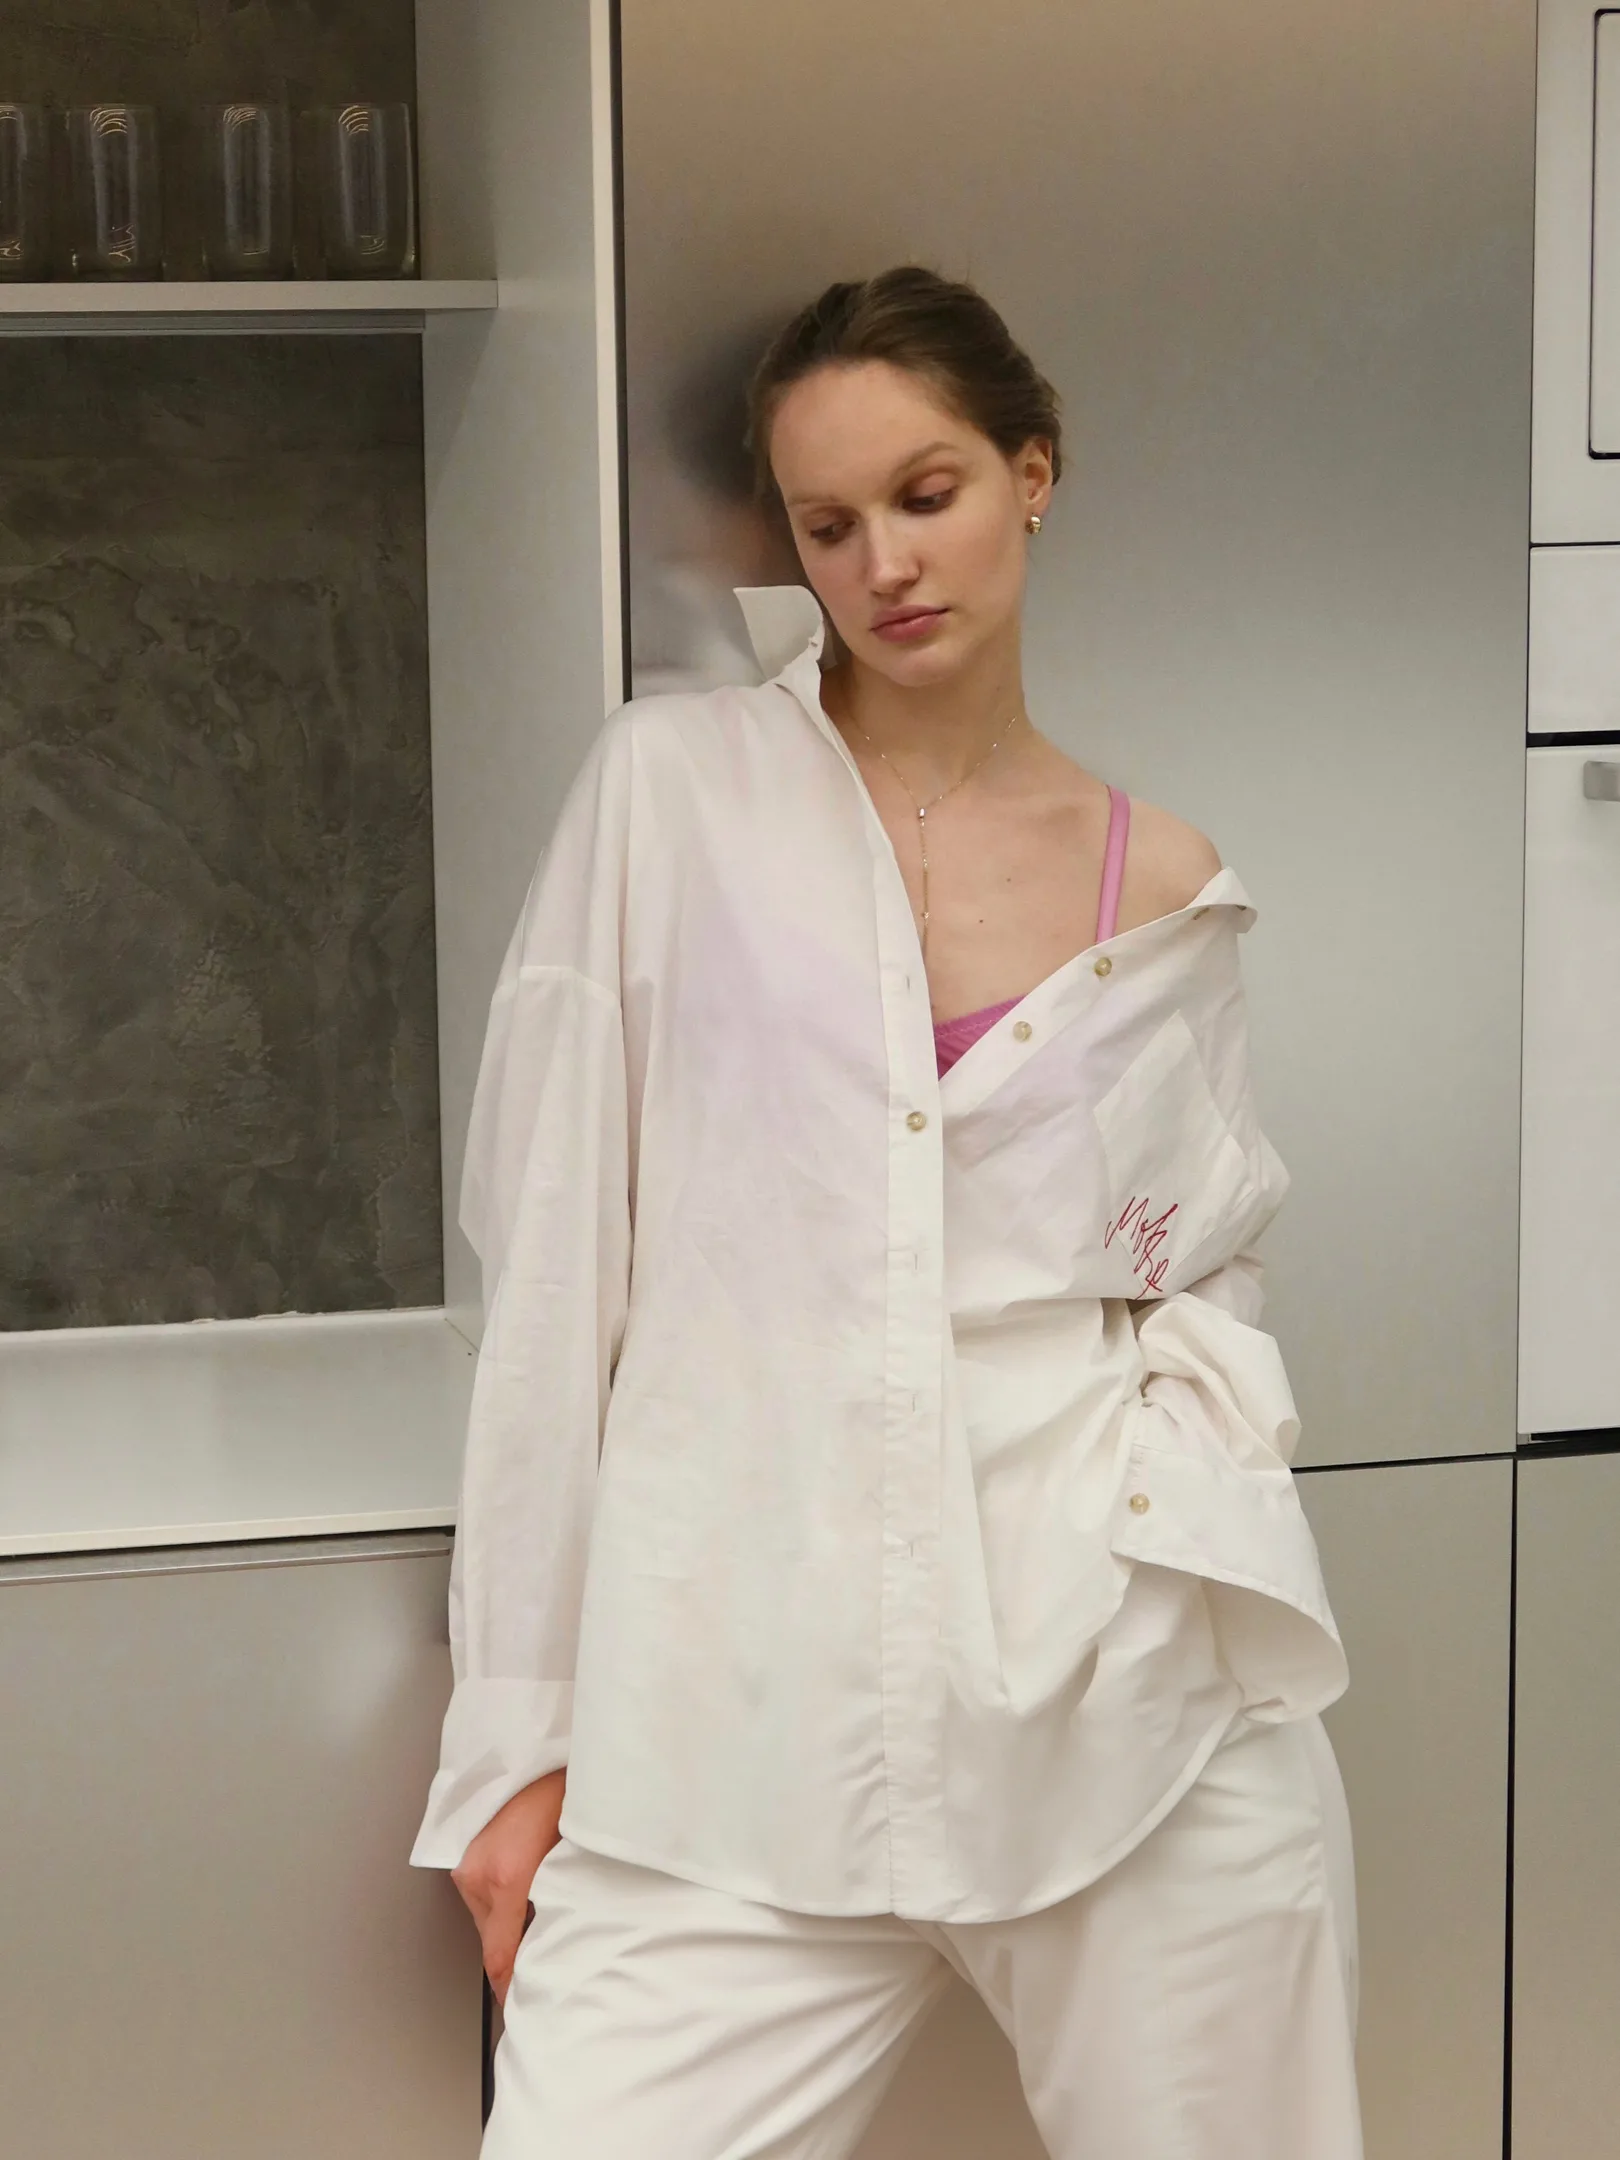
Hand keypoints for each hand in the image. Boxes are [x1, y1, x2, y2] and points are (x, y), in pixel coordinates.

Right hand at [451, 1769, 566, 2005]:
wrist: (545, 1754)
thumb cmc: (571, 1797)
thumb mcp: (575, 1855)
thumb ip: (564, 1901)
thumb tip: (563, 1942)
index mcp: (508, 1877)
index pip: (500, 1955)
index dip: (510, 1987)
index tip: (519, 2009)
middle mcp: (479, 1875)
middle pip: (492, 1942)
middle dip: (516, 1957)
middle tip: (546, 1970)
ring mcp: (467, 1865)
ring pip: (486, 1920)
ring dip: (509, 1928)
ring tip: (541, 1922)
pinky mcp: (465, 1856)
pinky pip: (482, 1897)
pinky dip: (501, 1905)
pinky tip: (525, 1895)